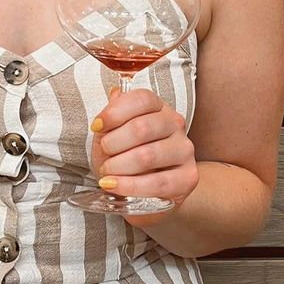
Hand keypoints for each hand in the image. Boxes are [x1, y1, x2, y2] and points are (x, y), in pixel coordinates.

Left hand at [92, 87, 198, 217]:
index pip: (141, 99)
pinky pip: (157, 183)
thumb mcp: (112, 133)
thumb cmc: (125, 155)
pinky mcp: (188, 178)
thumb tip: (114, 94)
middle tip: (104, 152)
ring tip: (107, 171)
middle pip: (142, 128)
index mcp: (159, 107)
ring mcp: (185, 150)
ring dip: (119, 166)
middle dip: (113, 142)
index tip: (96, 126)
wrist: (143, 188)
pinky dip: (129, 185)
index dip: (114, 112)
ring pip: (148, 156)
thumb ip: (113, 114)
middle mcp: (175, 125)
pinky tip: (113, 185)